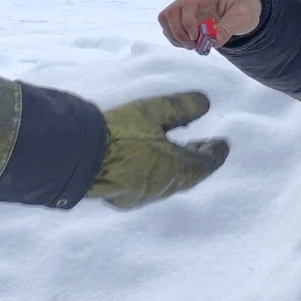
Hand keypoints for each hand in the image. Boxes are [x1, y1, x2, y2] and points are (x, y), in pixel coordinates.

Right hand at [86, 92, 229, 208]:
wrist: (78, 158)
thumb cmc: (120, 134)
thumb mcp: (154, 112)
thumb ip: (182, 107)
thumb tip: (205, 104)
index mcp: (176, 169)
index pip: (205, 163)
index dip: (216, 153)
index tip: (223, 144)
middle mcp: (163, 187)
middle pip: (189, 176)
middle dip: (199, 160)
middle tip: (207, 148)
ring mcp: (142, 195)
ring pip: (170, 182)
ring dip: (180, 168)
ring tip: (182, 153)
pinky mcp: (123, 197)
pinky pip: (151, 185)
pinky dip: (160, 173)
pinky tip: (152, 164)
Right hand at [158, 0, 262, 50]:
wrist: (244, 7)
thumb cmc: (245, 9)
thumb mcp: (244, 18)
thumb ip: (228, 29)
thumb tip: (213, 42)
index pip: (189, 3)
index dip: (188, 22)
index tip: (196, 38)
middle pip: (172, 10)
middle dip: (179, 32)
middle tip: (193, 45)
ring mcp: (187, 2)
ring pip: (166, 17)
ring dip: (175, 35)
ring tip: (192, 45)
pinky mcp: (183, 13)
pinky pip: (169, 24)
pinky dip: (175, 37)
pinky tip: (190, 43)